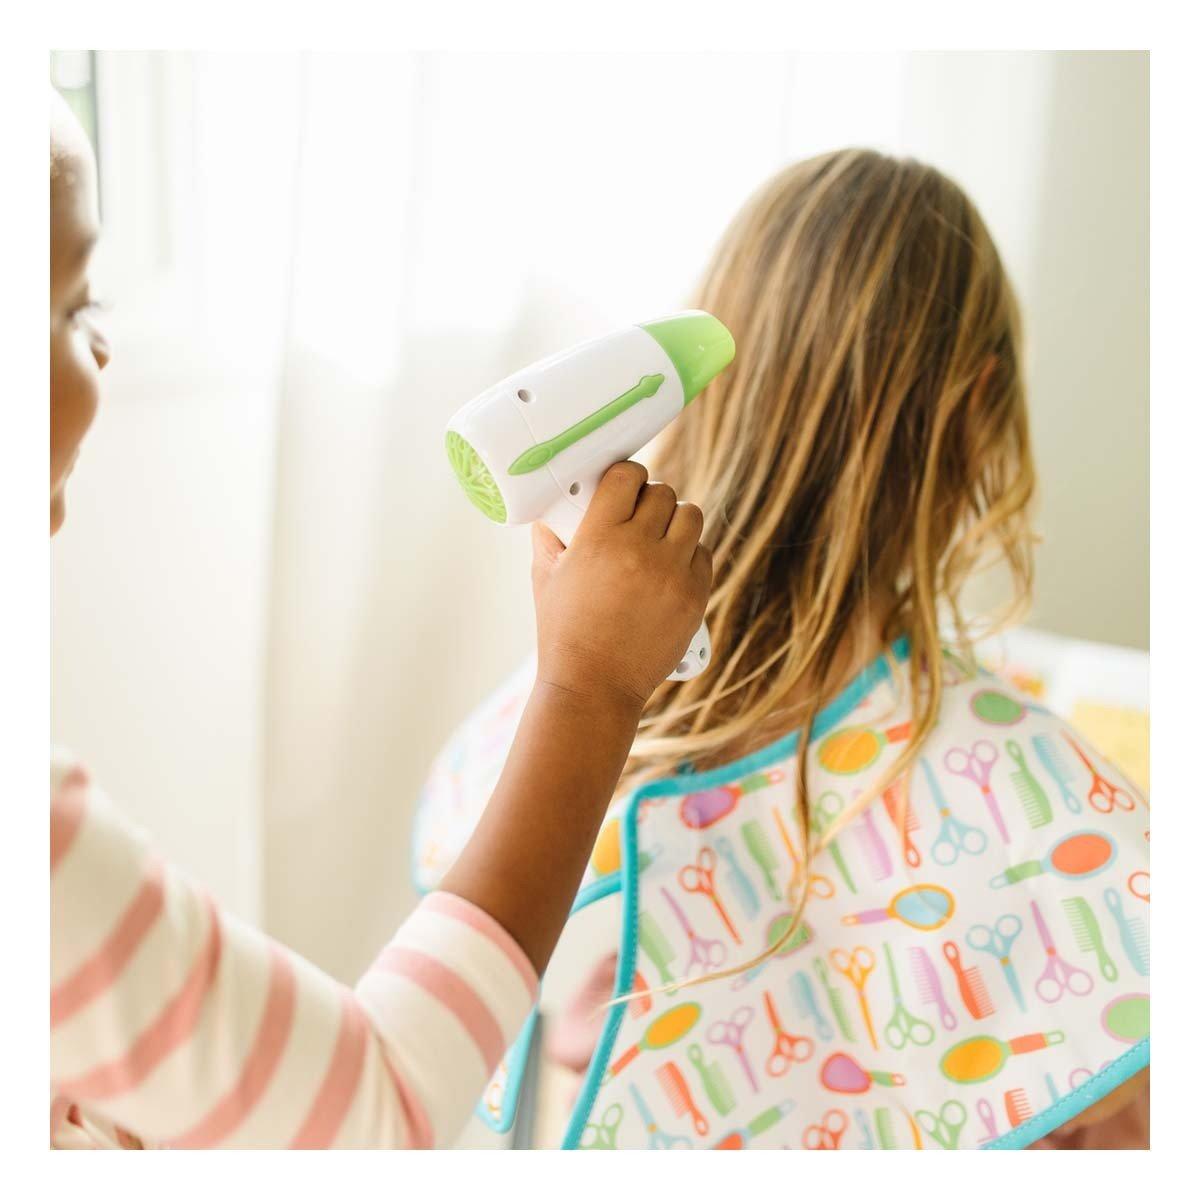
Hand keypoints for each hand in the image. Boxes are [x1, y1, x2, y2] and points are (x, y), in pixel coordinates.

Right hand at [531, 462, 711, 710]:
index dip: (627, 475)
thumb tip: (552, 510)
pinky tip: (672, 566)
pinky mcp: (694, 596)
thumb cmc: (564, 634)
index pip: (627, 476)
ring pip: (691, 517)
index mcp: (599, 538)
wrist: (594, 686)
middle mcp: (639, 549)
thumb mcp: (545, 579)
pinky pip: (704, 553)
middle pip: (662, 493)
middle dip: (651, 500)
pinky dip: (690, 555)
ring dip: (676, 521)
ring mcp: (672, 573)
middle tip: (640, 516)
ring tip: (661, 537)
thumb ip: (549, 538)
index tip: (624, 485)